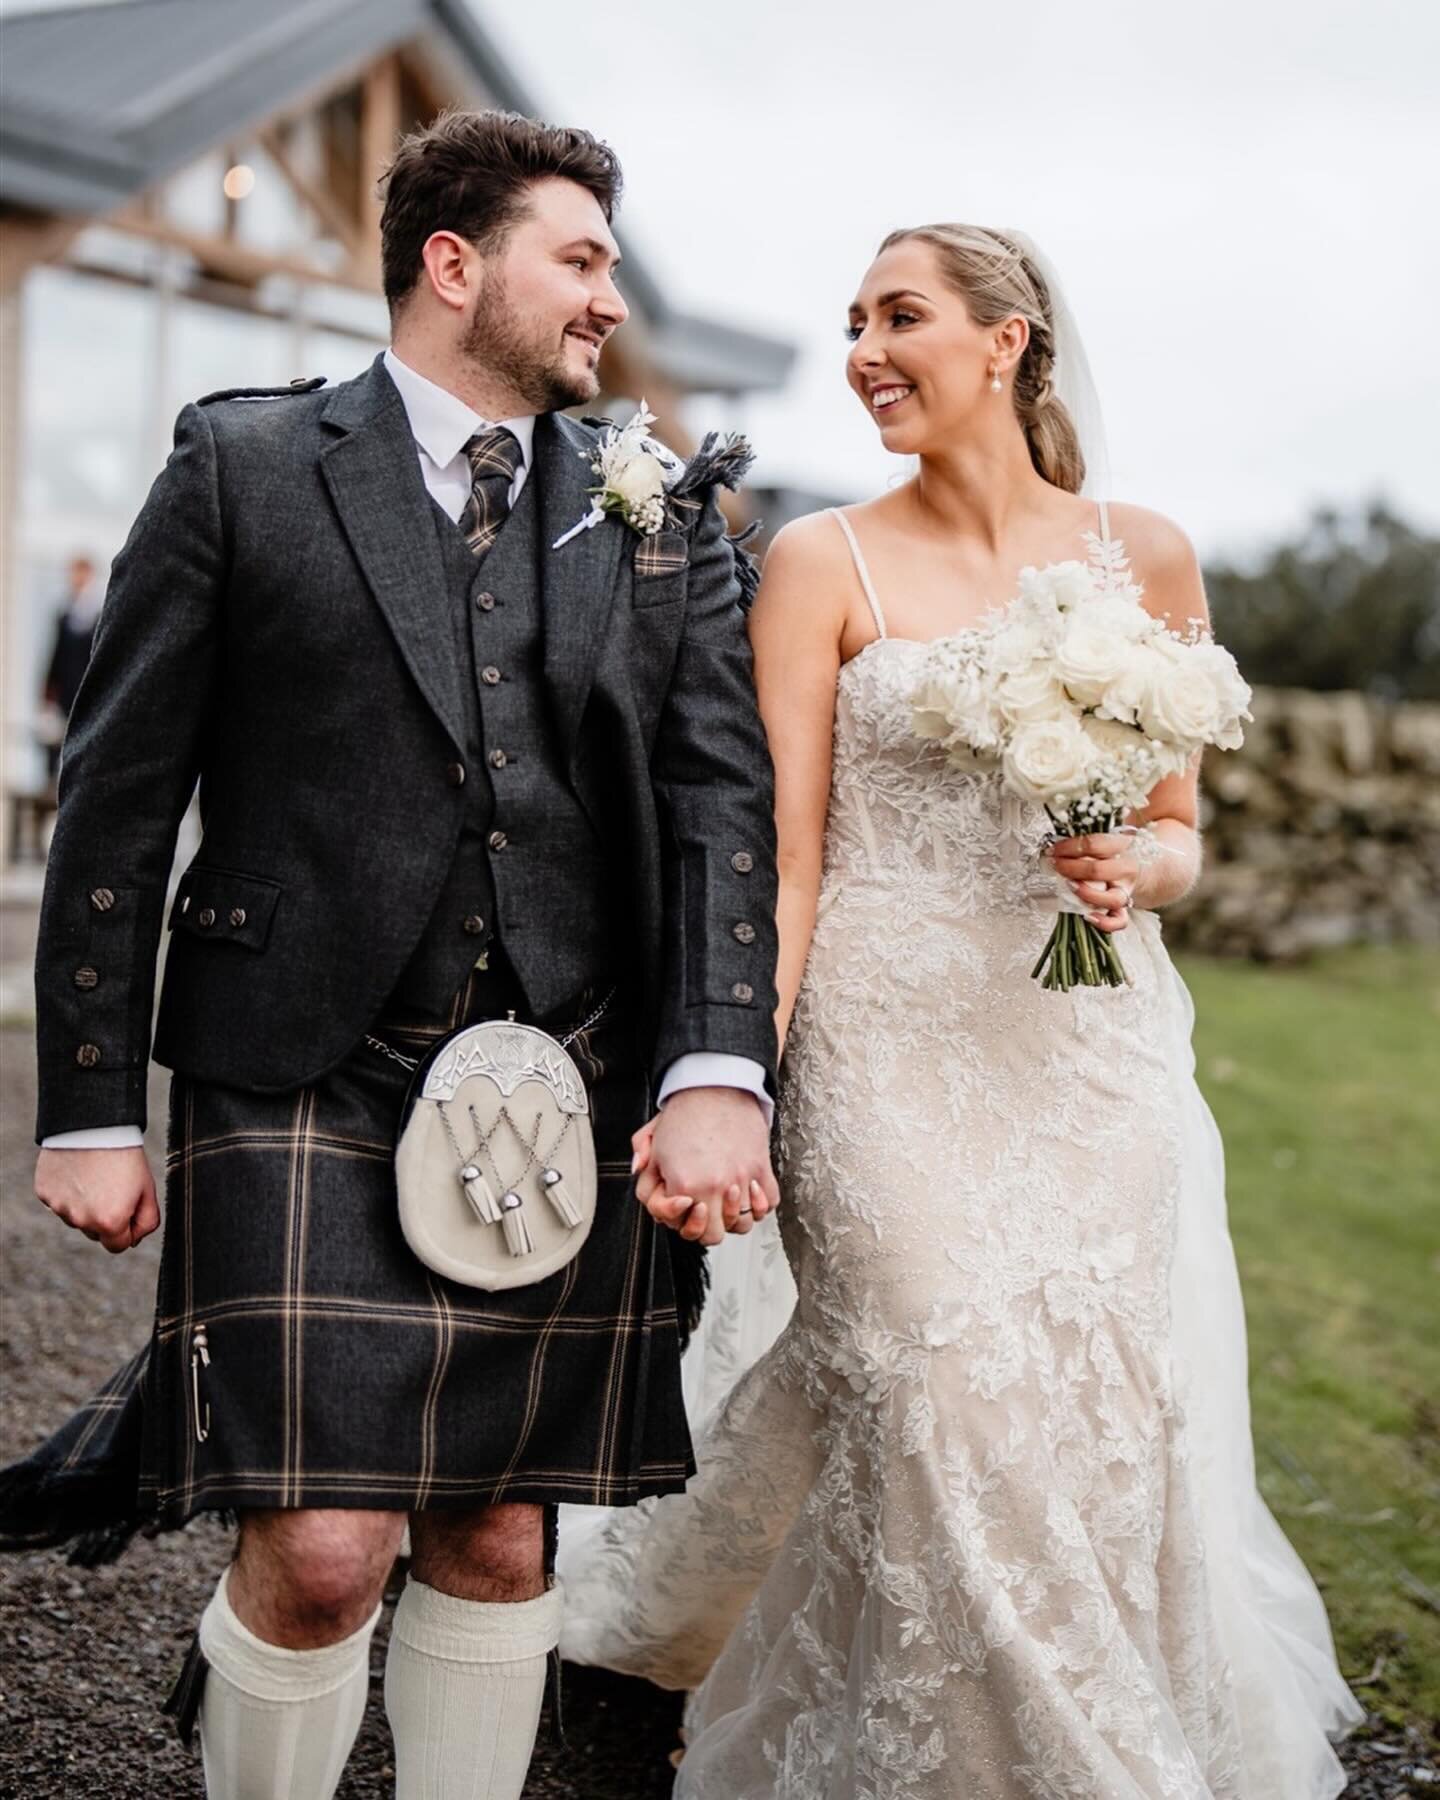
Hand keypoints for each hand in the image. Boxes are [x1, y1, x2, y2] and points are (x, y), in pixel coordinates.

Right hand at [35, 1146, 159, 1252]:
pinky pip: (59, 1201)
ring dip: (85, 1205)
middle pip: (95, 1233)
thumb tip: (135, 1239)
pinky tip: (77, 1172)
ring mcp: (59, 1207)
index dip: (127, 1230)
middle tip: (113, 1187)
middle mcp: (81, 1220)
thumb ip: (147, 1221)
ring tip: (95, 1176)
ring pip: (76, 1217)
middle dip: (106, 1217)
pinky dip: (68, 1192)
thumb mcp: (147, 1188)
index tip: (129, 1210)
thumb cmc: (125, 1156)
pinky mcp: (44, 1193)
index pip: (118, 1246)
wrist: (95, 1125)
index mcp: (109, 1222)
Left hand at [632, 1089, 778, 1246]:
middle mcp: (714, 1187)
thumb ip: (645, 1175)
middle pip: (714, 1235)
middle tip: (704, 1208)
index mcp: (684, 1185)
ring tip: (725, 1200)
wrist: (716, 1086)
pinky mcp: (761, 1168)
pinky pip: (768, 1205)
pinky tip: (747, 1192)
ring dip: (733, 1218)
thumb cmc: (685, 1113)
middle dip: (706, 1225)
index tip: (685, 1204)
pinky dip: (759, 1205)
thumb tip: (645, 1187)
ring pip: (743, 1225)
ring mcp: (741, 1180)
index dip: (681, 1221)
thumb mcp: (651, 1142)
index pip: (685, 1230)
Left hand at [1049, 832, 1139, 934]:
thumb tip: (1060, 837)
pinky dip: (1105, 922)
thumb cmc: (1117, 853)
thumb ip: (1089, 839)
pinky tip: (1088, 916)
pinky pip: (1119, 920)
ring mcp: (1126, 890)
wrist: (1146, 866)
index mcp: (1122, 847)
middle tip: (1055, 865)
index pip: (1095, 844)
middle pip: (1099, 870)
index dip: (1070, 847)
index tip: (1053, 850)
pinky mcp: (1124, 908)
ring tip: (1070, 886)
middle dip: (1071, 868)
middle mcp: (1125, 869)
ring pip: (1113, 898)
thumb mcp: (1109, 837)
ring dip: (1087, 894)